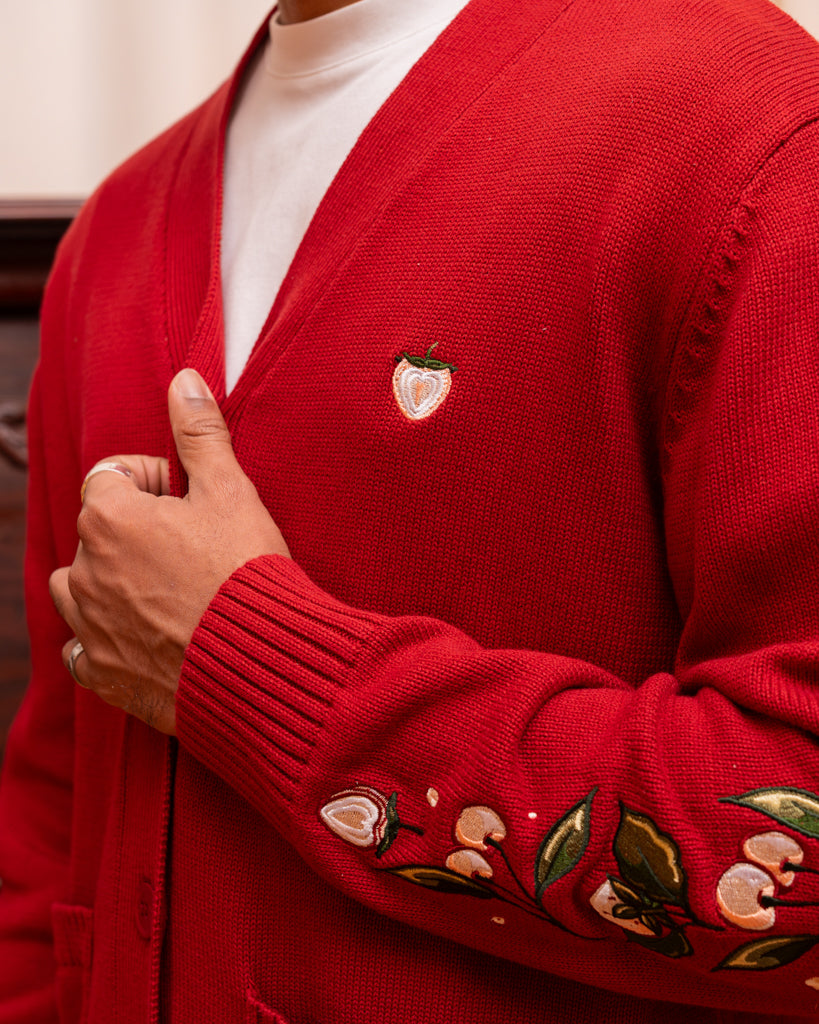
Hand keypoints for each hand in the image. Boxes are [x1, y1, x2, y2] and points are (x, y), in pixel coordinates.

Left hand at [49, 368, 289, 734]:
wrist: (260, 664)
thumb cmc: (245, 573)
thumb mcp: (231, 492)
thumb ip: (200, 434)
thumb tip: (184, 382)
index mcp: (109, 518)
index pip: (113, 476)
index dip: (157, 482)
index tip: (193, 502)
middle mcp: (84, 570)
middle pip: (97, 531)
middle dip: (137, 531)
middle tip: (195, 548)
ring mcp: (89, 625)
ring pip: (79, 587)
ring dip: (110, 581)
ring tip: (167, 590)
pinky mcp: (101, 673)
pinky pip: (82, 647)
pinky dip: (104, 639)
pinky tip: (147, 636)